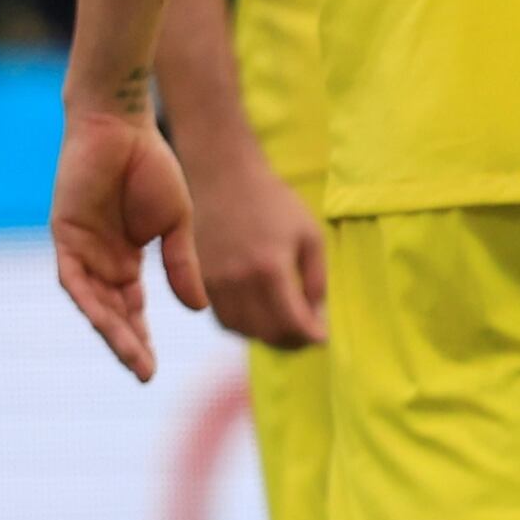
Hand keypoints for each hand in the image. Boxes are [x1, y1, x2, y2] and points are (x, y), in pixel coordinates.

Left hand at [50, 109, 203, 382]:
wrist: (123, 127)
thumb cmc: (153, 167)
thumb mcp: (178, 224)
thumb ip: (183, 264)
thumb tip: (198, 309)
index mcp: (128, 259)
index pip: (133, 309)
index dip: (142, 338)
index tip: (154, 370)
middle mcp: (101, 260)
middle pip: (113, 313)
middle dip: (128, 344)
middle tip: (144, 373)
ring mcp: (82, 249)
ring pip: (94, 303)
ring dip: (112, 331)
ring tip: (132, 358)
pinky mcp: (66, 235)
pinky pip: (74, 278)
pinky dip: (91, 301)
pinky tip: (110, 320)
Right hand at [181, 142, 329, 351]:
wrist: (223, 178)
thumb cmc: (274, 204)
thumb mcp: (310, 236)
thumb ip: (316, 279)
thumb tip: (317, 317)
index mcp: (269, 268)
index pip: (291, 322)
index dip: (310, 336)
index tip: (323, 339)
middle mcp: (236, 281)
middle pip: (265, 332)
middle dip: (292, 341)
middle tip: (308, 337)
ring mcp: (212, 282)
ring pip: (241, 330)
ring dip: (267, 336)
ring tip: (287, 329)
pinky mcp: (196, 281)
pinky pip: (221, 317)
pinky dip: (243, 325)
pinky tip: (260, 316)